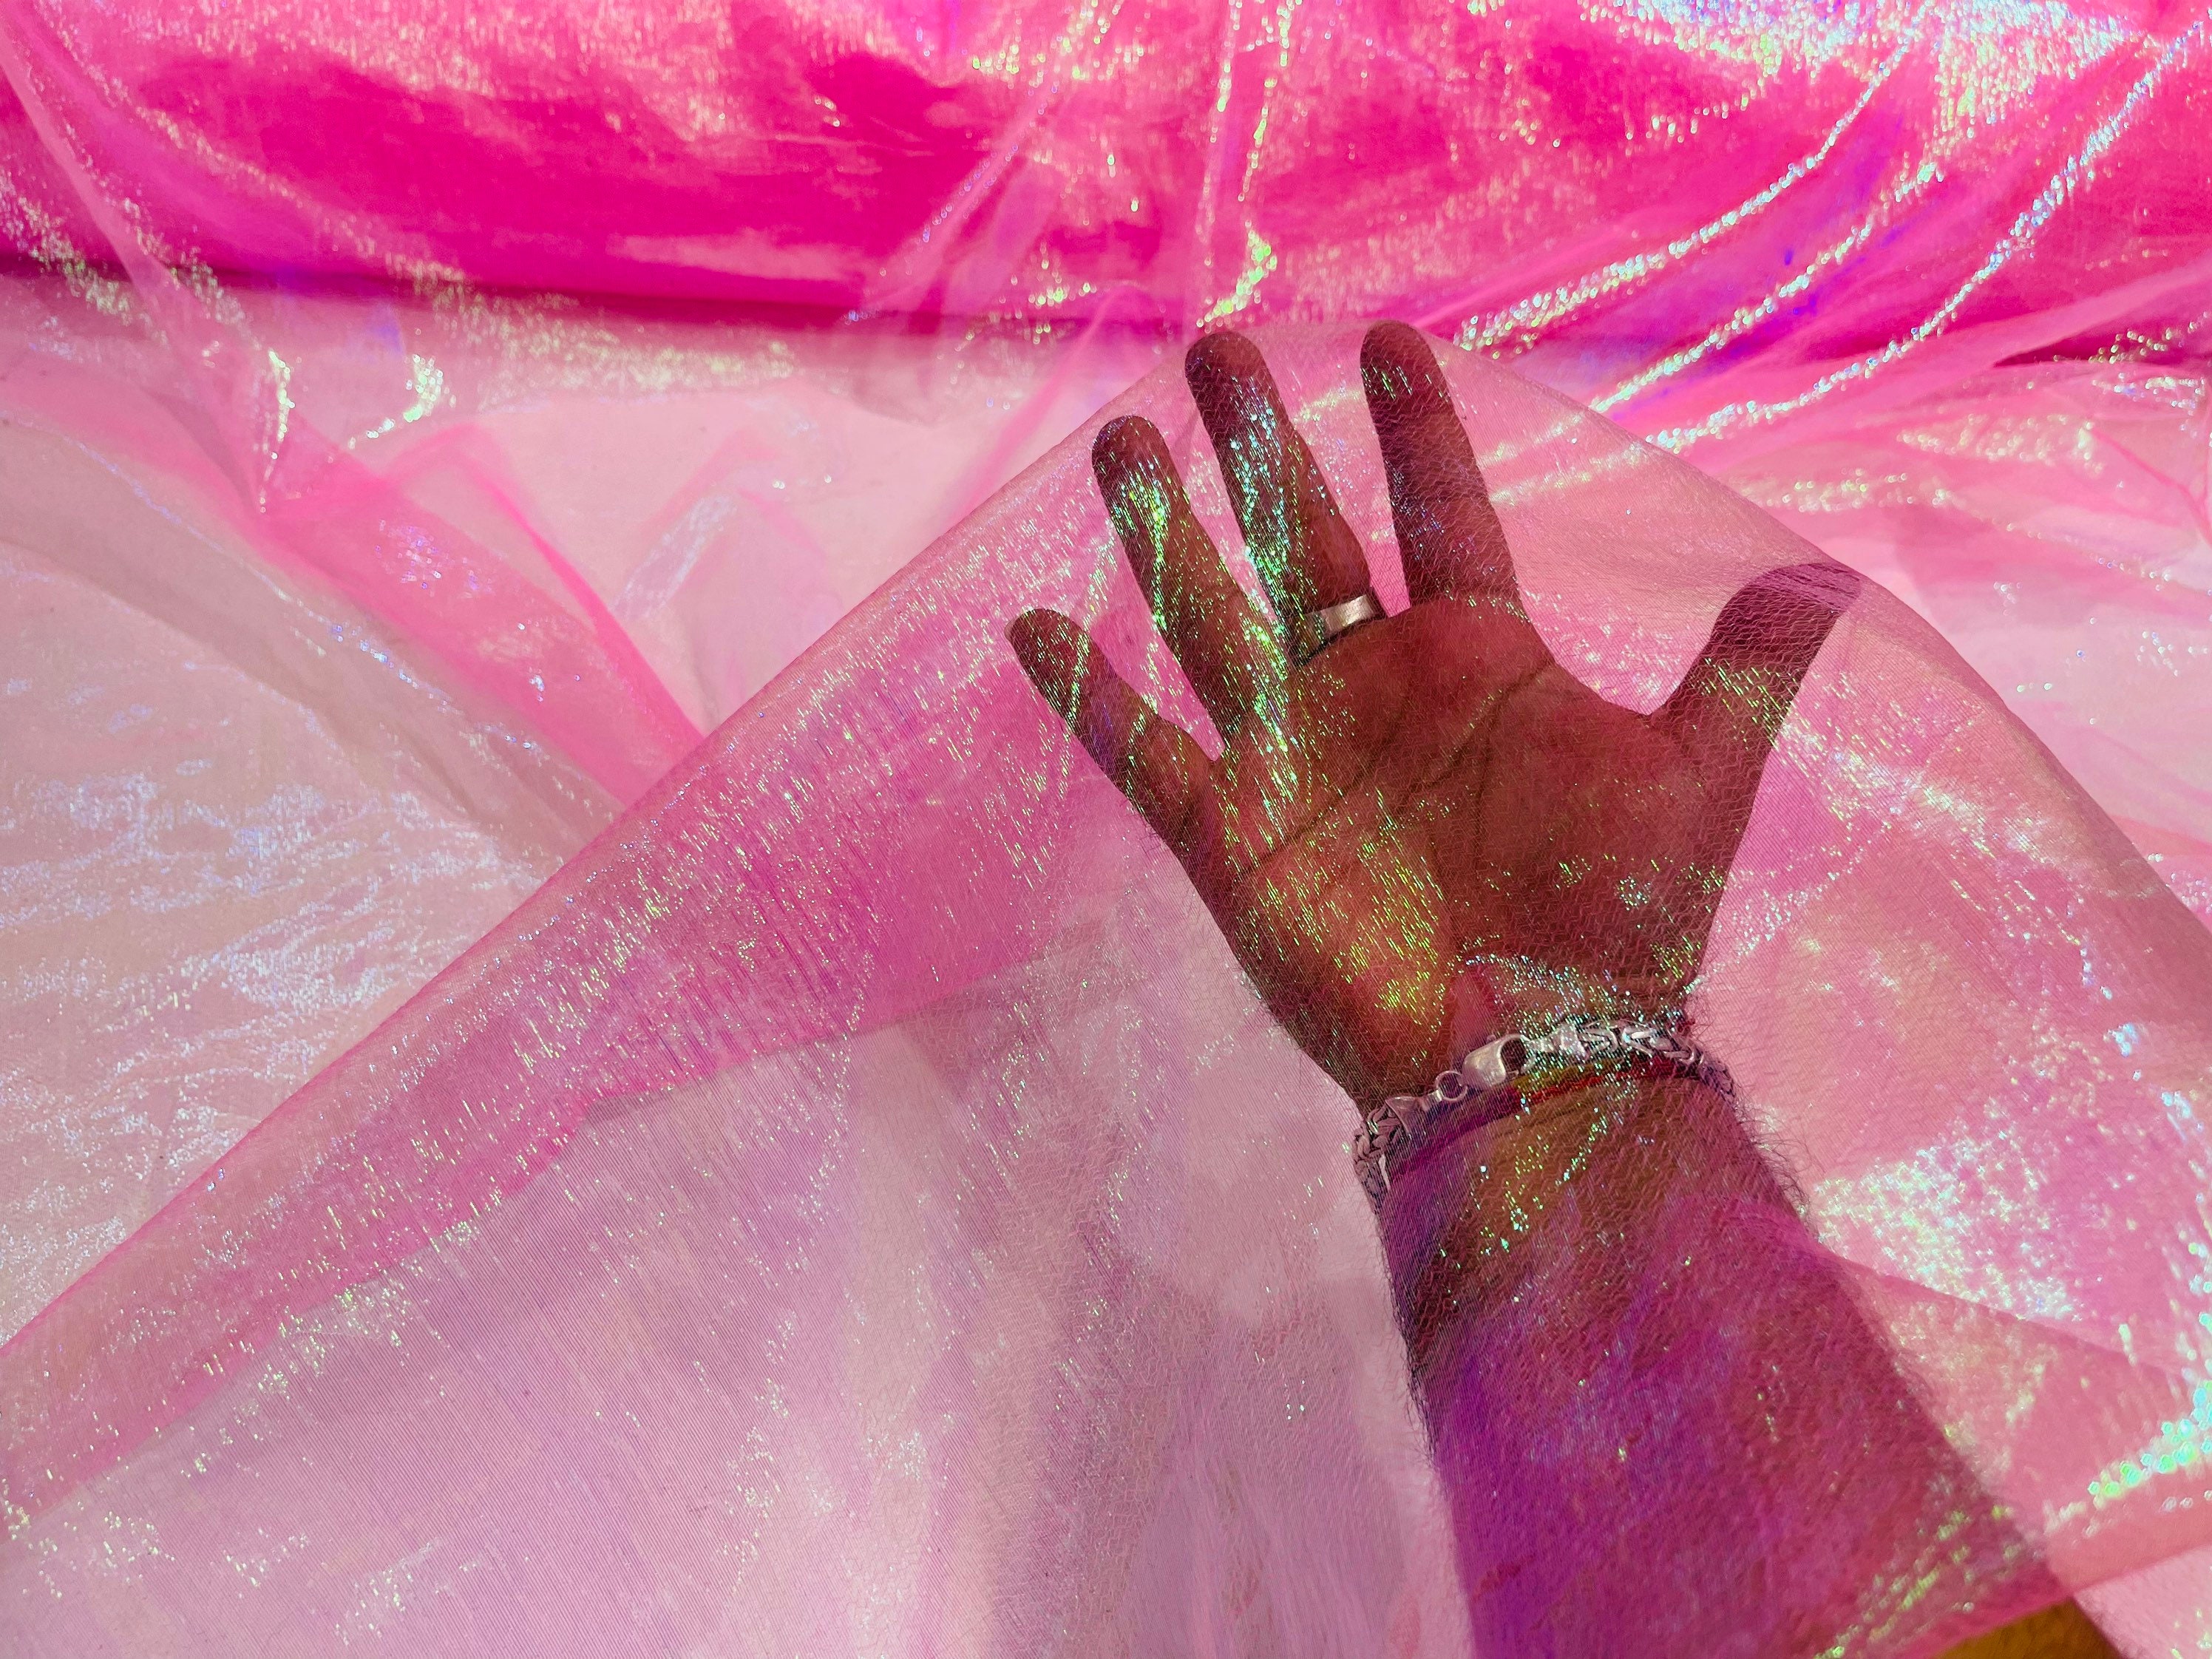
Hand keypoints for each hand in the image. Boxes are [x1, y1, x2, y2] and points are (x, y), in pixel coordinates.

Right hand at [1010, 324, 1853, 1110]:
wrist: (1534, 1056)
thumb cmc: (1616, 921)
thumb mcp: (1695, 776)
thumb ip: (1743, 670)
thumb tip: (1829, 577)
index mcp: (1478, 658)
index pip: (1440, 511)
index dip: (1416, 428)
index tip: (1390, 337)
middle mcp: (1374, 688)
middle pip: (1301, 536)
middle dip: (1258, 442)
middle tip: (1217, 348)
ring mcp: (1293, 754)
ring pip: (1210, 616)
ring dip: (1162, 530)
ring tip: (1119, 441)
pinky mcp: (1226, 831)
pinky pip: (1138, 749)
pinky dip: (1084, 695)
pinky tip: (1029, 625)